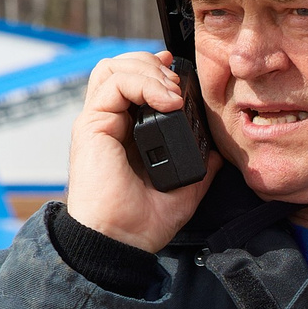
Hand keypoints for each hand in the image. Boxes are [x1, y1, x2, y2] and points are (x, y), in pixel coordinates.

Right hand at [65, 49, 216, 252]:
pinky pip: (113, 83)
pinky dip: (143, 83)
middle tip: (178, 85)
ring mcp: (98, 123)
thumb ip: (198, 168)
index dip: (156, 73)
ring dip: (148, 71)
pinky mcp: (91, 125)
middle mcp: (109, 124)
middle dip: (153, 66)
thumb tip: (216, 153)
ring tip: (172, 93)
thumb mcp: (182, 191)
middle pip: (120, 67)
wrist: (120, 242)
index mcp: (125, 134)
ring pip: (113, 68)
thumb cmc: (140, 224)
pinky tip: (167, 101)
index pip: (133, 83)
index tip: (182, 80)